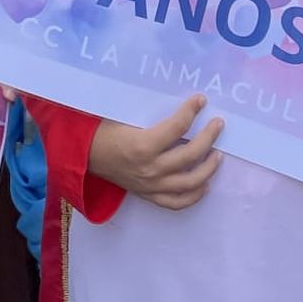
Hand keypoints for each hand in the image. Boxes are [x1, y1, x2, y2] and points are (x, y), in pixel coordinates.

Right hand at [86, 94, 224, 209]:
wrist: (84, 156)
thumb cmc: (102, 131)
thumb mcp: (123, 117)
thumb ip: (149, 114)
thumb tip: (176, 102)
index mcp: (143, 145)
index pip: (177, 127)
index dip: (191, 111)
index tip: (201, 100)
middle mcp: (151, 168)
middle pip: (190, 155)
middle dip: (209, 137)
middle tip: (218, 124)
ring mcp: (152, 185)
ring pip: (190, 182)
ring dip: (208, 168)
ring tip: (217, 154)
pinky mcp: (149, 196)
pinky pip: (177, 202)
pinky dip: (194, 196)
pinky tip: (204, 184)